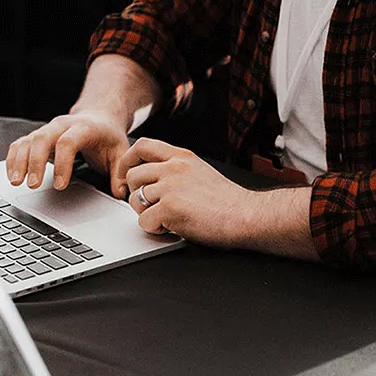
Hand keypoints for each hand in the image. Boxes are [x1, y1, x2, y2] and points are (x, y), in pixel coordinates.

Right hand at [6, 112, 129, 196]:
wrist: (99, 117)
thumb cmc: (108, 136)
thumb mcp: (120, 152)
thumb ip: (120, 173)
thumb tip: (122, 193)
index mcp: (84, 127)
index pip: (68, 143)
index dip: (62, 164)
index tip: (60, 185)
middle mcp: (63, 125)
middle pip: (43, 139)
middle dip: (35, 163)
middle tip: (33, 185)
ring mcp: (48, 129)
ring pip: (28, 140)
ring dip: (20, 161)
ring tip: (16, 182)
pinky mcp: (38, 135)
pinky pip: (20, 143)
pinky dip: (14, 158)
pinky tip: (12, 174)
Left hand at [117, 138, 257, 245]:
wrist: (247, 216)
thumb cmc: (230, 202)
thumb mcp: (202, 172)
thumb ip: (179, 170)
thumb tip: (156, 180)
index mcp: (183, 157)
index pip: (143, 146)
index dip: (129, 160)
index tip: (128, 174)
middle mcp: (174, 168)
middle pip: (134, 175)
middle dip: (136, 193)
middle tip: (149, 206)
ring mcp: (171, 187)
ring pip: (135, 199)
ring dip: (145, 213)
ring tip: (165, 219)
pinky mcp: (170, 209)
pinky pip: (144, 221)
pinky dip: (154, 229)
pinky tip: (170, 228)